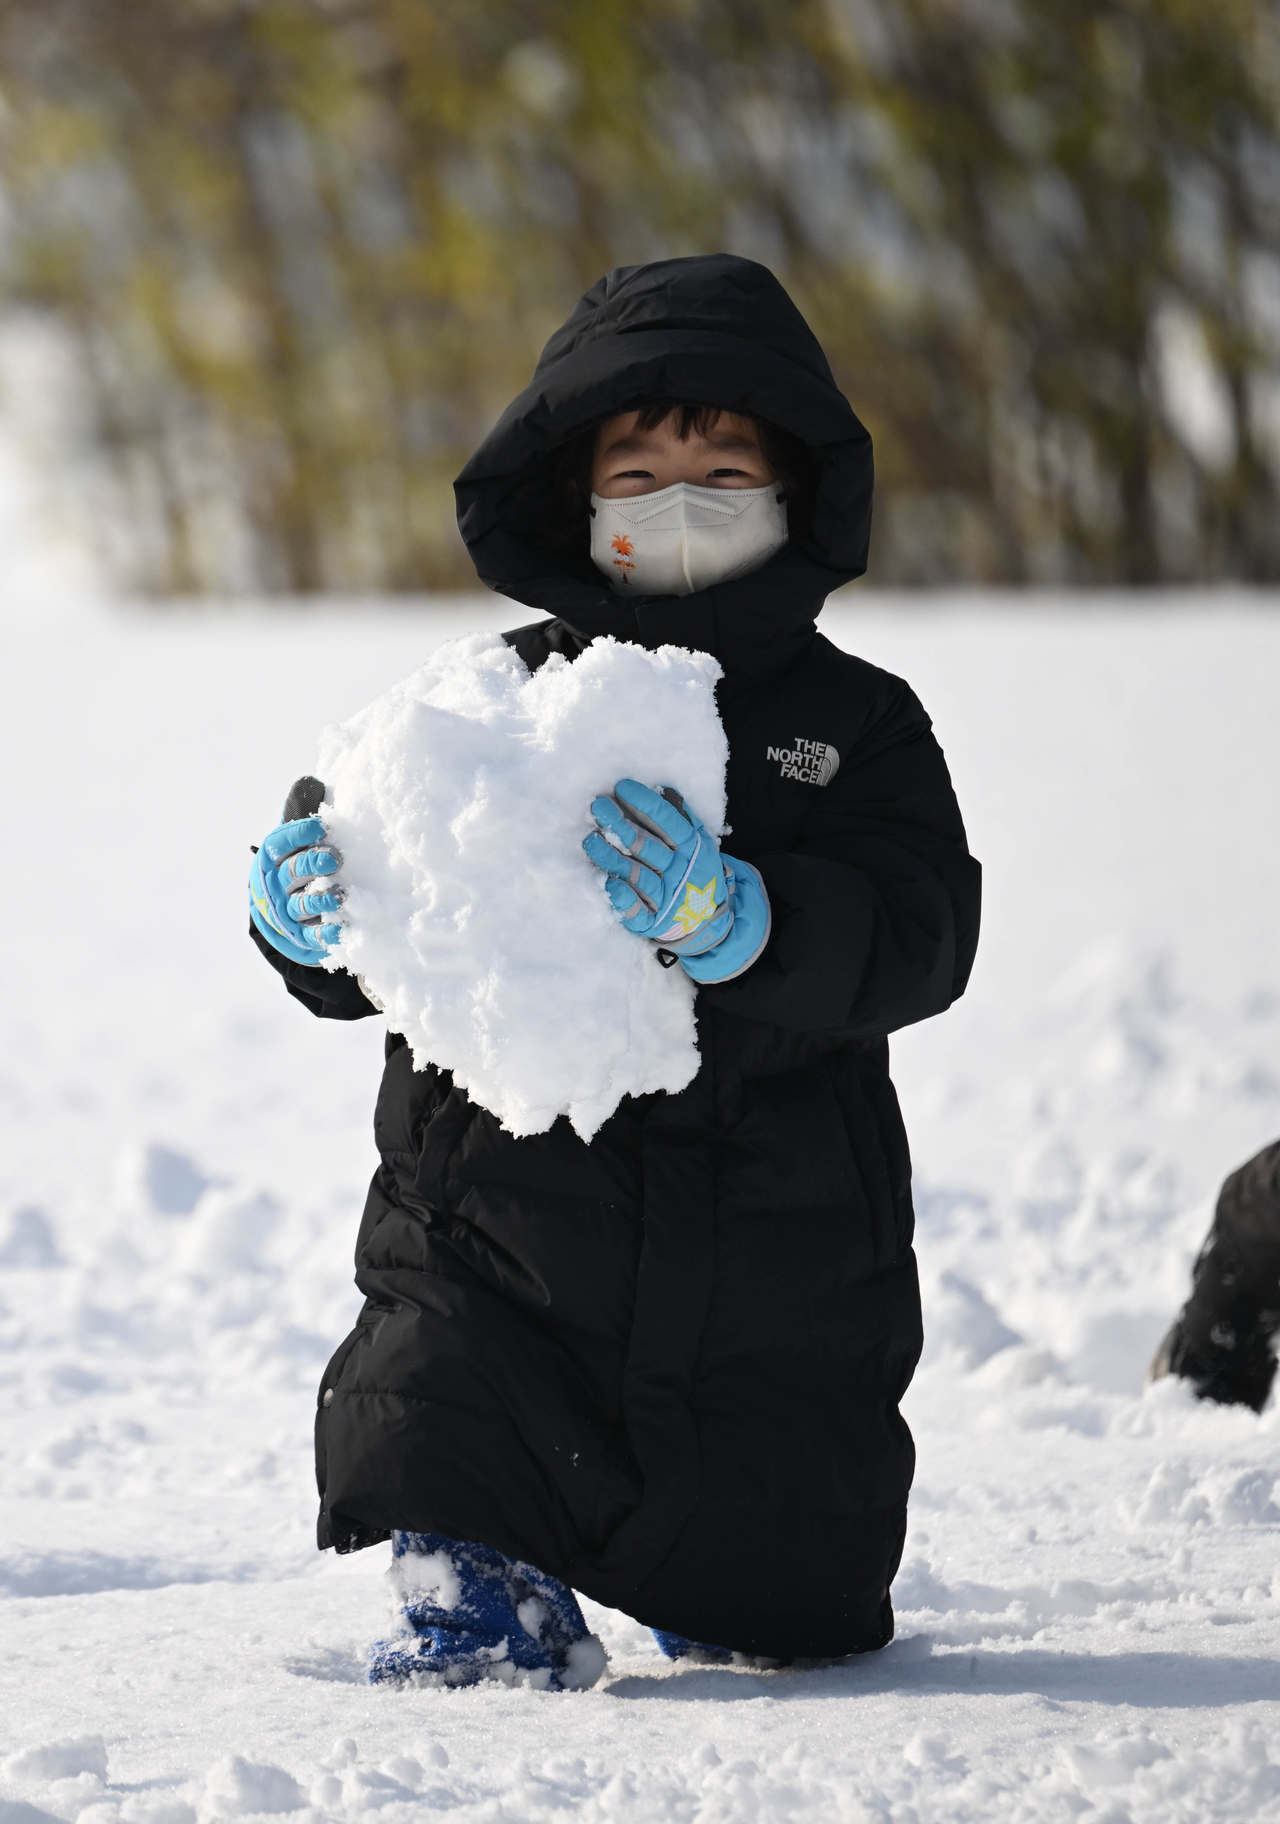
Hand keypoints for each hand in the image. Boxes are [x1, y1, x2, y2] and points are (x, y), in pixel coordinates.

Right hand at [249, 812, 342, 966]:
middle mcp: (275, 885)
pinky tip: (342, 929)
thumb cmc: (292, 865)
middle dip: (312, 865)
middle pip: (292, 873)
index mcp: (272, 857)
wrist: (274, 913)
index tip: (321, 826)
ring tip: (340, 895)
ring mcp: (286, 912)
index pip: (280, 843)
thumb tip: (310, 781)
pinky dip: (326, 934)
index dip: (299, 833)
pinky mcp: (300, 936)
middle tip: (335, 859)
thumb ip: (301, 810)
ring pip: (302, 905)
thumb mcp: (292, 839)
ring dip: (320, 900)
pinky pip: (312, 936)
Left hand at [583, 779, 770, 982]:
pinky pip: (638, 912)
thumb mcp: (700, 844)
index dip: (646, 804)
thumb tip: (665, 790)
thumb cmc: (697, 872)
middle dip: (621, 825)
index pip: (669, 823)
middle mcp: (680, 872)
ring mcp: (667, 898)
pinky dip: (625, 900)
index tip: (622, 787)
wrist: (710, 920)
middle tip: (599, 806)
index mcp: (692, 849)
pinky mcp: (654, 921)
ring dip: (612, 857)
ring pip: (636, 875)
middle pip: (646, 847)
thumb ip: (684, 819)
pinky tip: (610, 885)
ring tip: (591, 840)